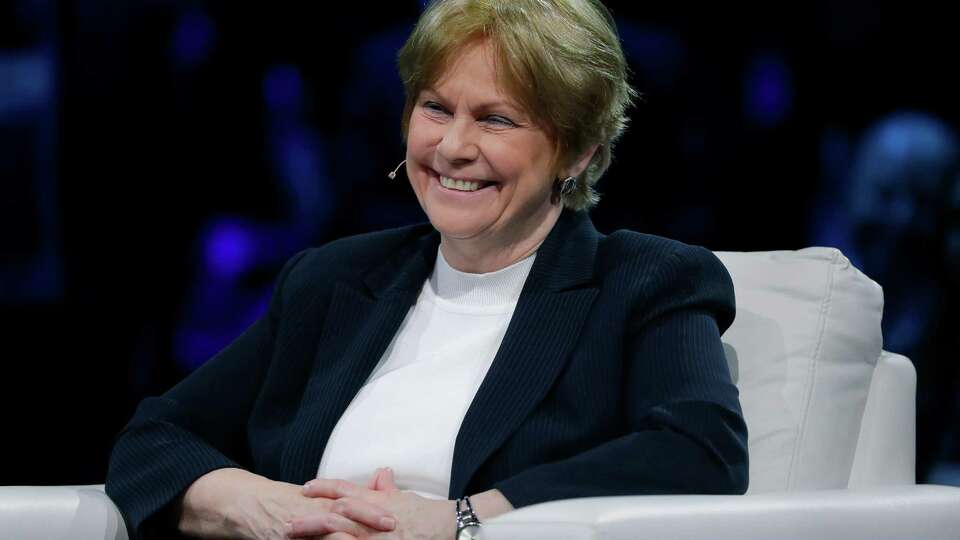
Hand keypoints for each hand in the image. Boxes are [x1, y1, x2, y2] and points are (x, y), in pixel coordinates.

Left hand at [298, 468, 455, 539]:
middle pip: (338, 514)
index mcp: (378, 501)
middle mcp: (375, 517)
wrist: (450, 527)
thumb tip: (381, 474)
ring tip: (298, 538)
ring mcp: (378, 536)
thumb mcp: (405, 499)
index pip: (346, 490)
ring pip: (343, 535)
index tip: (305, 487)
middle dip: (312, 519)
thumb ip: (388, 489)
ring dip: (320, 538)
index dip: (324, 488)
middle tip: (288, 522)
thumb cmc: (427, 515)